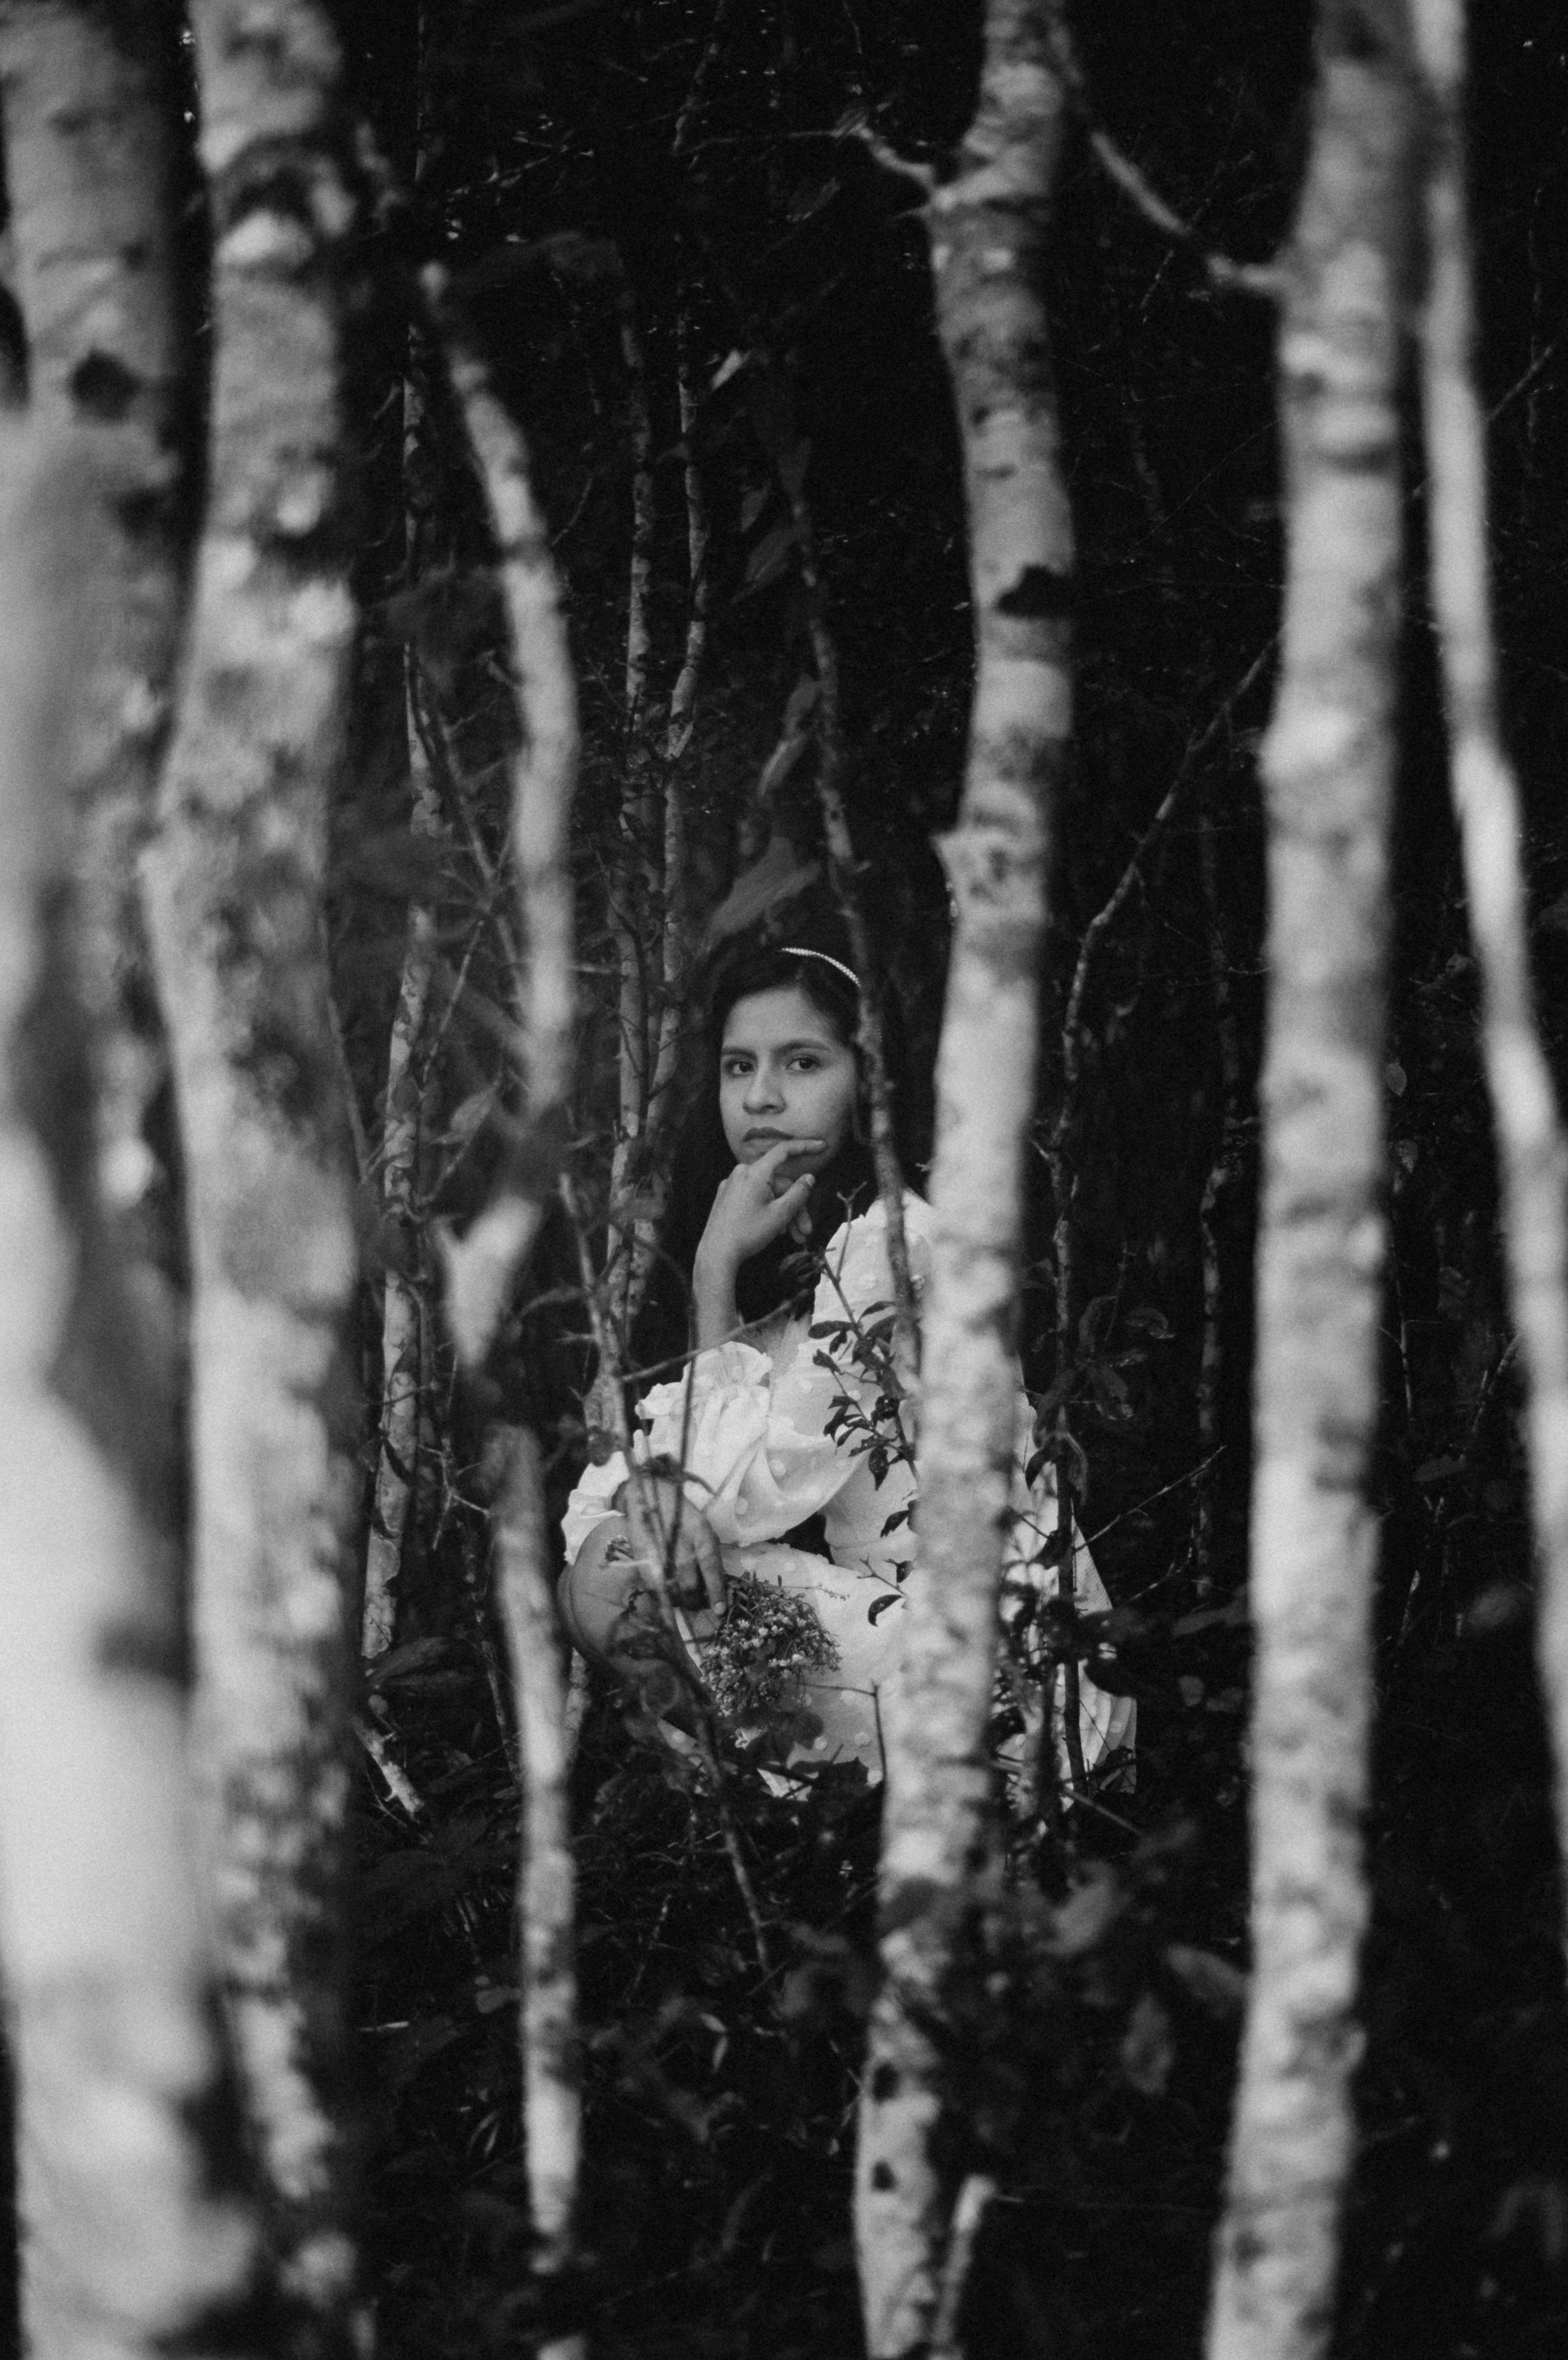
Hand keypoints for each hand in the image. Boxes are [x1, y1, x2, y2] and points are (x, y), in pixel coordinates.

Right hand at [620, 1473, 725, 1631]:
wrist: (650, 1498)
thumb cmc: (683, 1517)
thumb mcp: (703, 1531)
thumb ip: (710, 1557)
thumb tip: (715, 1587)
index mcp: (701, 1537)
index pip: (711, 1569)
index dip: (716, 1592)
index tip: (720, 1611)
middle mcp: (682, 1548)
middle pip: (690, 1586)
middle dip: (695, 1601)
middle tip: (696, 1603)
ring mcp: (662, 1555)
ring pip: (673, 1591)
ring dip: (679, 1599)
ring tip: (681, 1594)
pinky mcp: (644, 1561)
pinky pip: (655, 1588)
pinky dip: (663, 1594)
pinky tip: (666, 1588)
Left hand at [694, 1138, 821, 1286]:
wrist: (716, 1253)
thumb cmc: (749, 1232)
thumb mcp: (780, 1214)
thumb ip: (798, 1193)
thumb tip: (810, 1177)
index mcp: (755, 1172)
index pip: (784, 1151)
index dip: (805, 1147)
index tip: (823, 1146)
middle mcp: (741, 1173)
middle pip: (779, 1184)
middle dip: (796, 1207)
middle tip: (806, 1230)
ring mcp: (732, 1185)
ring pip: (768, 1193)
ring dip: (784, 1214)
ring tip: (795, 1237)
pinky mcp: (726, 1198)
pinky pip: (754, 1198)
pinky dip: (768, 1210)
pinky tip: (777, 1231)